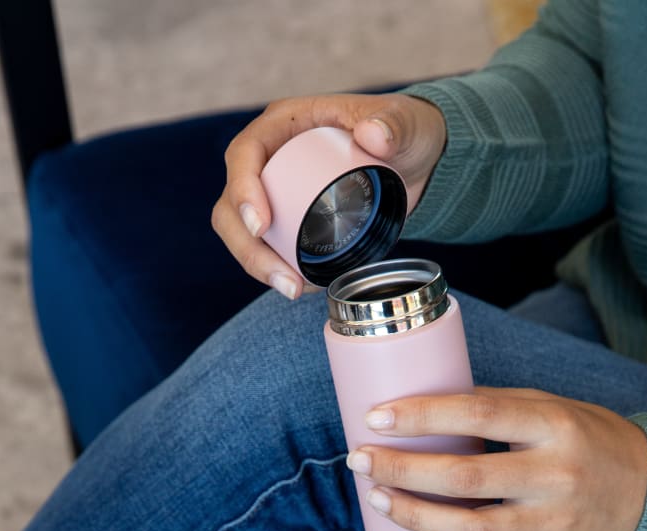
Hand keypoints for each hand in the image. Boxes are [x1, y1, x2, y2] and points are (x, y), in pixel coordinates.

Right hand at [211, 93, 446, 299]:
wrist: (414, 162)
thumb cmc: (404, 133)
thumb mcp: (407, 124)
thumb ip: (395, 125)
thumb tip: (373, 135)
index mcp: (284, 124)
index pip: (245, 154)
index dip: (243, 190)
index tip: (260, 226)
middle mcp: (270, 158)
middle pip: (232, 204)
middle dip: (247, 246)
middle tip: (281, 277)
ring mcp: (275, 192)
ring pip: (243, 232)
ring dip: (258, 266)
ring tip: (293, 289)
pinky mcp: (288, 220)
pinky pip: (269, 248)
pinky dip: (279, 271)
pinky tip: (305, 287)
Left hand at [345, 388, 646, 530]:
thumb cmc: (582, 438)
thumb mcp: (546, 407)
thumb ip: (491, 408)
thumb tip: (419, 409)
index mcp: (553, 425)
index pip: (476, 416)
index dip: (421, 417)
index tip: (375, 418)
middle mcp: (557, 475)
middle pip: (465, 478)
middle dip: (402, 470)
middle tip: (360, 461)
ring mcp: (558, 524)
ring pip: (473, 530)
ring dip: (416, 518)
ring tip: (379, 500)